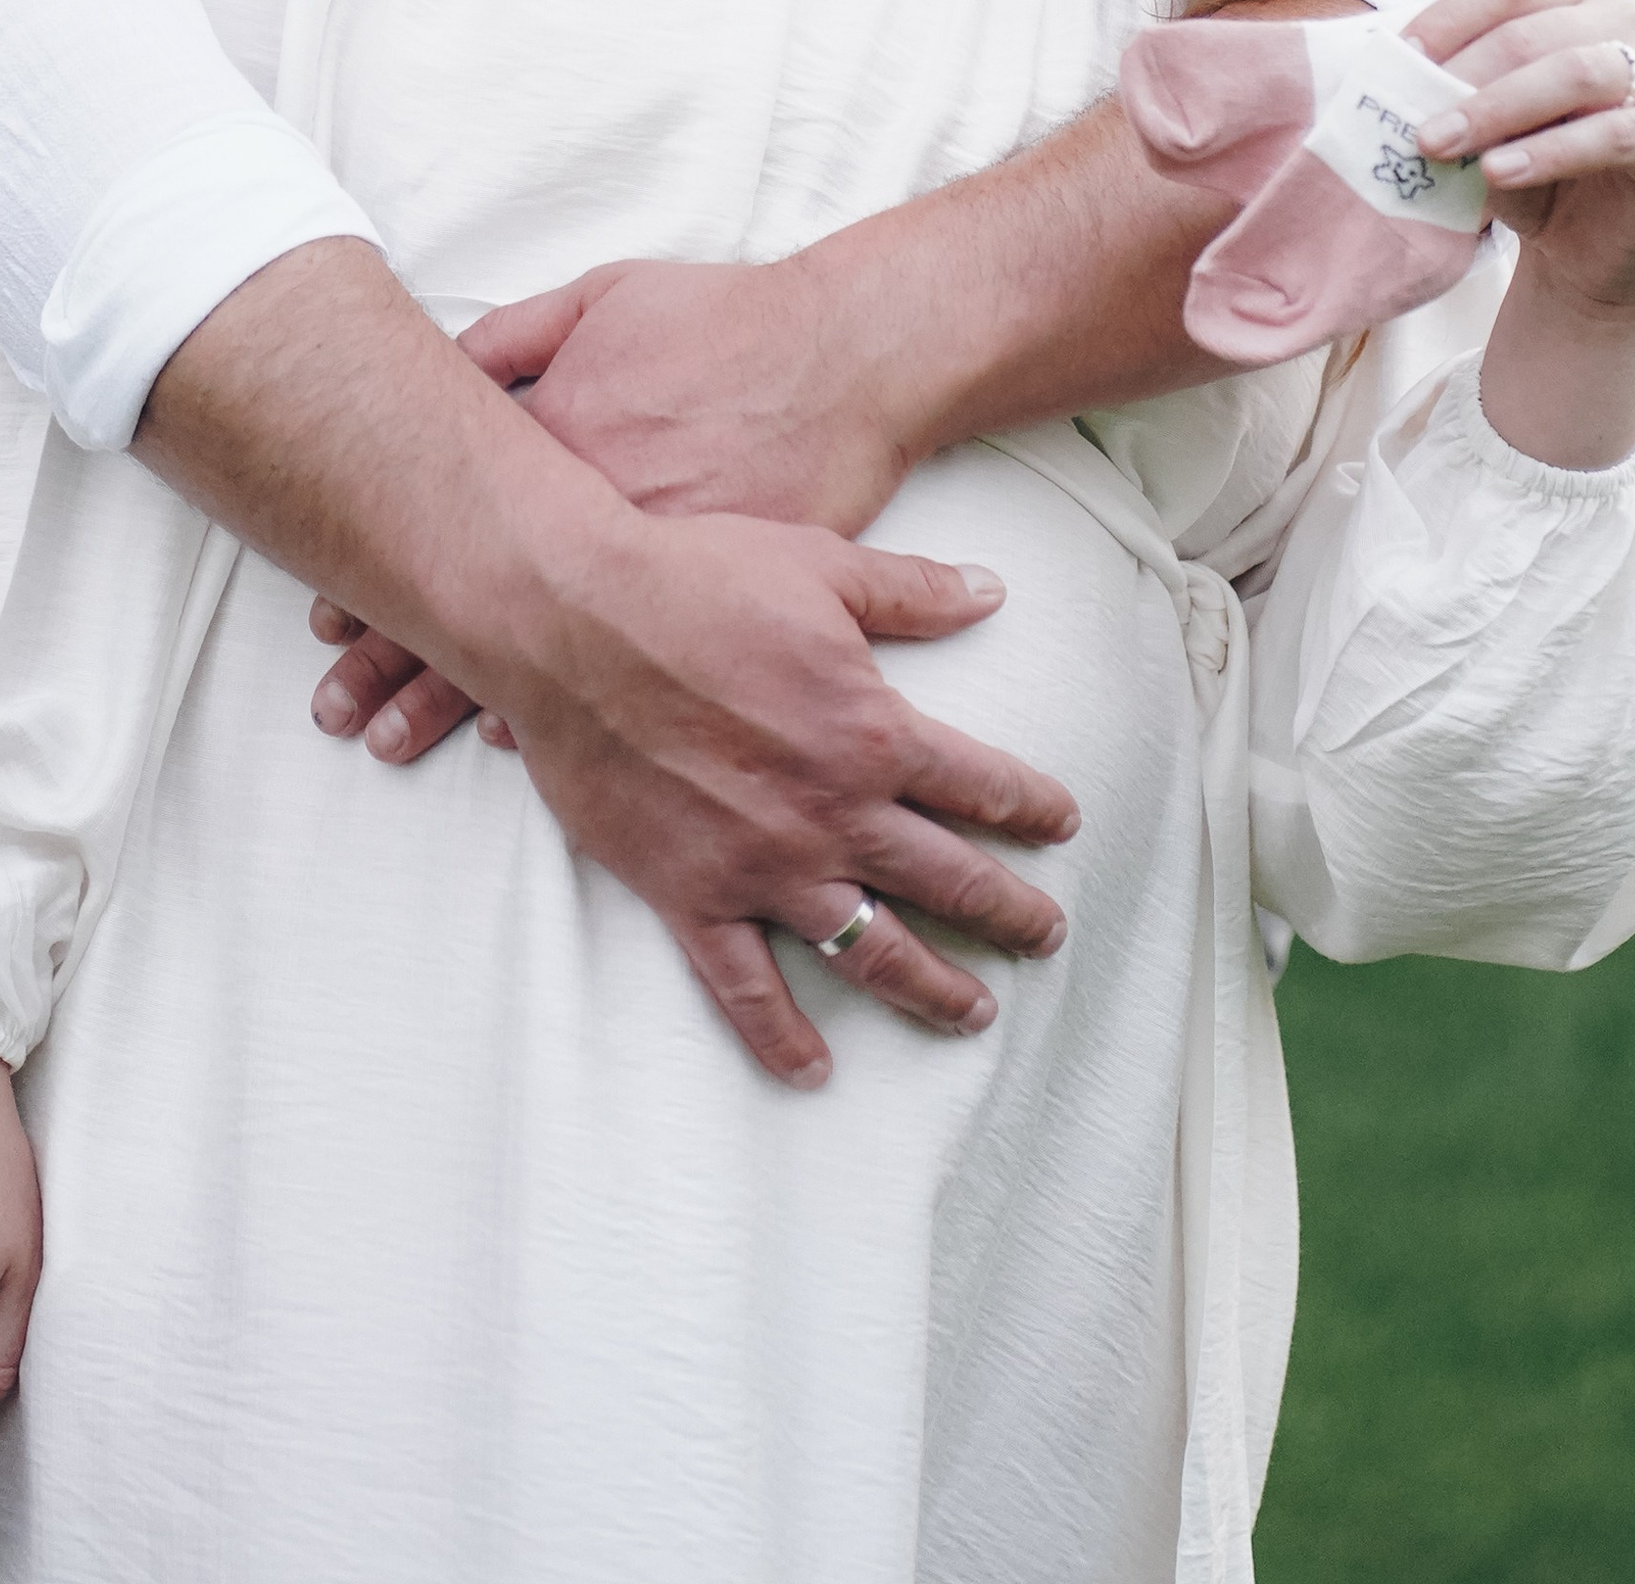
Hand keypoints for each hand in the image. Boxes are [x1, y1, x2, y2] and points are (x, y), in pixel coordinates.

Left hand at [309, 253, 907, 760]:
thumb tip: (437, 366)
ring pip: (528, 653)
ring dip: (454, 701)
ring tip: (394, 742)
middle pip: (466, 602)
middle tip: (338, 712)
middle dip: (393, 665)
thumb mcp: (601, 299)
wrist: (842, 355)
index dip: (376, 581)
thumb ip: (512, 337)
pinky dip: (561, 711)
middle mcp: (588, 512)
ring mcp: (647, 563)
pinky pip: (619, 671)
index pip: (437, 524)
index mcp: (551, 439)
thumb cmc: (723, 317)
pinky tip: (512, 745)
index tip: (326, 626)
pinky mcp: (709, 601)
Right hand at [465, 507, 1077, 1081]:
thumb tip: (991, 590)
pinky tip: (814, 1068)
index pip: (981, 784)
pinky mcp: (692, 897)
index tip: (1062, 826)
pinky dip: (782, 1036)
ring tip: (973, 1012)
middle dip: (1010, 914)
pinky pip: (746, 988)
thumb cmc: (696, 579)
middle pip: (949, 881)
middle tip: (1046, 937)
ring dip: (933, 989)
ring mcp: (764, 866)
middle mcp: (833, 813)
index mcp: (873, 732)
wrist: (573, 622)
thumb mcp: (821, 567)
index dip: (1031, 807)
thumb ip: (912, 591)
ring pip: (872, 951)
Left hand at [1406, 0, 1634, 469]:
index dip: (1449, 17)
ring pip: (1574, 73)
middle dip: (1465, 75)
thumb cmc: (1524, 167)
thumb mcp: (1482, 121)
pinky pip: (1614, 133)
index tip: (1396, 59)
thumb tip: (1390, 70)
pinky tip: (1498, 173)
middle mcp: (1627, 19)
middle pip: (1535, 30)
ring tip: (1441, 147)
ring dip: (1497, 109)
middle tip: (1413, 124)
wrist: (1584, 251)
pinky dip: (1550, 152)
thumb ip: (1450, 89)